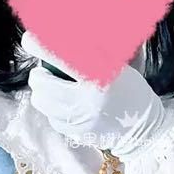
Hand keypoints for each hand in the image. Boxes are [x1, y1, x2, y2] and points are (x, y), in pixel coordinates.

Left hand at [21, 32, 163, 155]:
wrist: (143, 129)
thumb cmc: (131, 92)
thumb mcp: (117, 68)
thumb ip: (92, 57)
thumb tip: (65, 38)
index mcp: (98, 80)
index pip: (61, 59)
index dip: (40, 47)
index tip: (29, 39)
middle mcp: (85, 102)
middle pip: (42, 85)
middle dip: (38, 74)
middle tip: (43, 70)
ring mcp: (78, 121)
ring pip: (42, 103)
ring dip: (42, 92)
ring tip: (51, 87)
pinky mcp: (75, 135)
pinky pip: (51, 118)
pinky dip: (52, 109)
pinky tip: (64, 105)